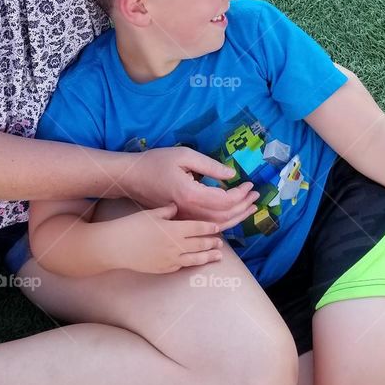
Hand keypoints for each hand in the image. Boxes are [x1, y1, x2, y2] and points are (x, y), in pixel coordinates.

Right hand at [104, 202, 224, 274]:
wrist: (116, 247)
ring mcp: (170, 259)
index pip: (198, 227)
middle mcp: (176, 245)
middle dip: (212, 242)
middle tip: (220, 242)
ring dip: (208, 256)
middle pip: (200, 244)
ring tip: (217, 256)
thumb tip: (176, 207)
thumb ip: (167, 211)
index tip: (217, 227)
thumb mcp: (151, 213)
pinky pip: (181, 266)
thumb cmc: (131, 226)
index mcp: (174, 229)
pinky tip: (195, 262)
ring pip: (195, 258)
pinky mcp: (164, 269)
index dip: (209, 227)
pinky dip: (191, 263)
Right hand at [126, 146, 258, 226]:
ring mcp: (183, 220)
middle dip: (243, 207)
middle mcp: (188, 211)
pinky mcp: (179, 222)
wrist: (129, 178)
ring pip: (216, 227)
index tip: (249, 184)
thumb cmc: (154, 163)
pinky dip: (222, 225)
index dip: (241, 194)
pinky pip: (205, 228)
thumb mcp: (183, 155)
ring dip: (236, 218)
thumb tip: (231, 175)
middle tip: (254, 196)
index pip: (224, 200)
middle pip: (224, 217)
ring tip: (249, 208)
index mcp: (190, 194)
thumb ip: (209, 166)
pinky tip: (230, 218)